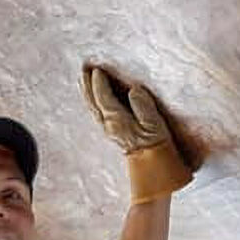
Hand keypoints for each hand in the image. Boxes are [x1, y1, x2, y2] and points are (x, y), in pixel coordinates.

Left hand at [81, 66, 192, 202]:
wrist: (154, 170)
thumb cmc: (157, 147)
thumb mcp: (154, 125)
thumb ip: (143, 106)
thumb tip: (134, 90)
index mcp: (118, 120)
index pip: (104, 97)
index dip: (99, 82)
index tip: (97, 69)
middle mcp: (109, 124)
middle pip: (93, 102)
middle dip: (87, 85)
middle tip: (82, 69)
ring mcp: (110, 130)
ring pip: (93, 108)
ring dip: (88, 93)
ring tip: (84, 80)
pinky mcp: (114, 133)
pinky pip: (98, 113)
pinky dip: (94, 103)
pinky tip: (95, 100)